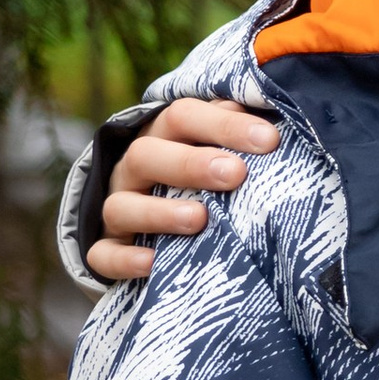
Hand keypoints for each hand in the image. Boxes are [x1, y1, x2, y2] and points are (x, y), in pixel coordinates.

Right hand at [89, 95, 280, 281]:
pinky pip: (103, 254)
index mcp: (162, 136)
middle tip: (235, 174)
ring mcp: (117, 209)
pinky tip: (153, 262)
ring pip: (121, 205)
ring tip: (199, 219)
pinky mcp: (105, 249)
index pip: (183, 117)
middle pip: (147, 154)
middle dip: (192, 163)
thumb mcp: (216, 151)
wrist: (144, 226)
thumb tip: (275, 121)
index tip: (269, 140)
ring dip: (159, 211)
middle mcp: (133, 170)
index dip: (224, 125)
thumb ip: (236, 133)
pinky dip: (125, 259)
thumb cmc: (199, 181)